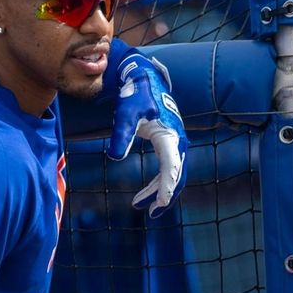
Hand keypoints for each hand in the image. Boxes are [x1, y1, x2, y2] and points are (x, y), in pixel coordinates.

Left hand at [107, 53, 187, 218]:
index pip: (171, 167)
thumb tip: (115, 157)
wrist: (143, 80)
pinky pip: (168, 168)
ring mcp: (176, 142)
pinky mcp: (170, 142)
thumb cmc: (134, 96)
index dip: (166, 187)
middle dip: (165, 195)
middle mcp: (178, 140)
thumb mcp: (125, 115)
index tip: (160, 204)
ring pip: (173, 174)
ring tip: (138, 205)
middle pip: (177, 175)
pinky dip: (158, 182)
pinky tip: (145, 193)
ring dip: (159, 191)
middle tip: (151, 213)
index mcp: (170, 136)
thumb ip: (121, 135)